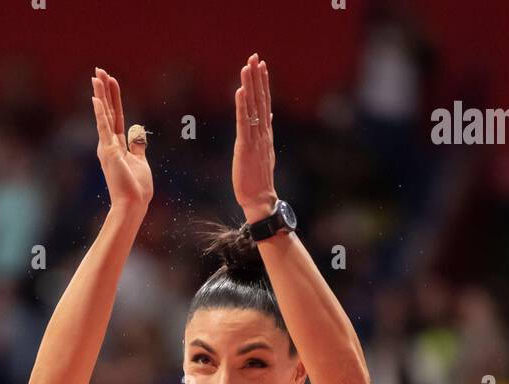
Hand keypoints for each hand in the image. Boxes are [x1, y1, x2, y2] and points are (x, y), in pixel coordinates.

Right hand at [91, 67, 152, 209]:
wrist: (133, 205)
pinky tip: (96, 98)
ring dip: (100, 95)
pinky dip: (101, 113)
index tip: (111, 81)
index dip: (114, 98)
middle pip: (108, 111)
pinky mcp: (109, 152)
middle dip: (104, 90)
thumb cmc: (137, 189)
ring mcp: (108, 148)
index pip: (116, 116)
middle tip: (99, 70)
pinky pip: (104, 128)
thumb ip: (137, 146)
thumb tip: (137, 133)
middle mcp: (109, 144)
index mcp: (117, 146)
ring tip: (96, 76)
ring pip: (104, 115)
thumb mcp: (140, 162)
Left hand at [233, 54, 277, 222]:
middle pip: (261, 100)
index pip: (265, 103)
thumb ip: (265, 133)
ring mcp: (255, 139)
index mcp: (266, 134)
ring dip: (250, 85)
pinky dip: (242, 106)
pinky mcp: (246, 147)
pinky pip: (244, 123)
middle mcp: (263, 133)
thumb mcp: (264, 152)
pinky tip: (240, 91)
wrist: (260, 200)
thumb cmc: (259, 180)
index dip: (263, 84)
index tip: (262, 66)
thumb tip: (268, 116)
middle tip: (255, 57)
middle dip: (257, 78)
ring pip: (253, 107)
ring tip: (248, 66)